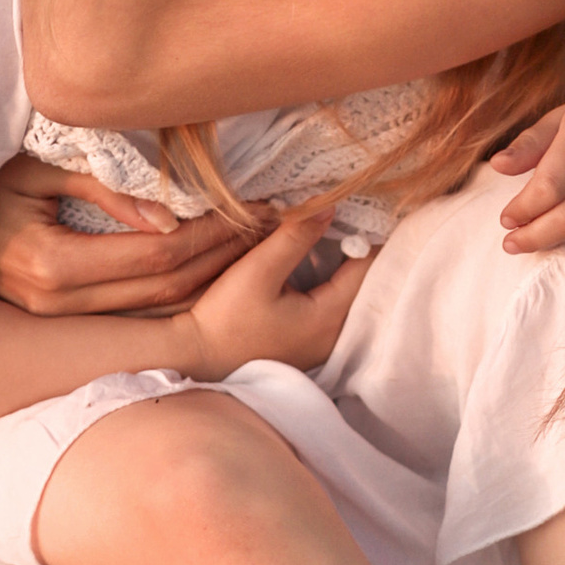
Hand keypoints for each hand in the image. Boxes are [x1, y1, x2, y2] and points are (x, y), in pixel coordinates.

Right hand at [0, 152, 251, 317]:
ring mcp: (60, 321)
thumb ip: (103, 190)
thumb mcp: (35, 168)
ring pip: (161, 308)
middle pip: (169, 289)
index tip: (258, 205)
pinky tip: (219, 265)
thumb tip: (170, 217)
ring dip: (216, 276)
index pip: (158, 256)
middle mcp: (57, 306)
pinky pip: (142, 311)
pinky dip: (187, 289)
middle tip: (279, 221)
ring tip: (259, 239)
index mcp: (50, 267)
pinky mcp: (65, 322)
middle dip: (229, 255)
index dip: (214, 232)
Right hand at [175, 203, 368, 378]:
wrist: (198, 357)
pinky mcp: (307, 344)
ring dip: (338, 264)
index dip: (364, 235)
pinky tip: (310, 261)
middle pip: (360, 281)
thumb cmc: (225, 318)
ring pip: (344, 293)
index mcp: (329, 317)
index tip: (353, 207)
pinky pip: (329, 306)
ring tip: (326, 230)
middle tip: (341, 213)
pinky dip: (326, 281)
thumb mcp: (258, 269)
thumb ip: (295, 237)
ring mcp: (322, 344)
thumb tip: (328, 207)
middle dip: (353, 247)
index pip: (366, 268)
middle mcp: (335, 335)